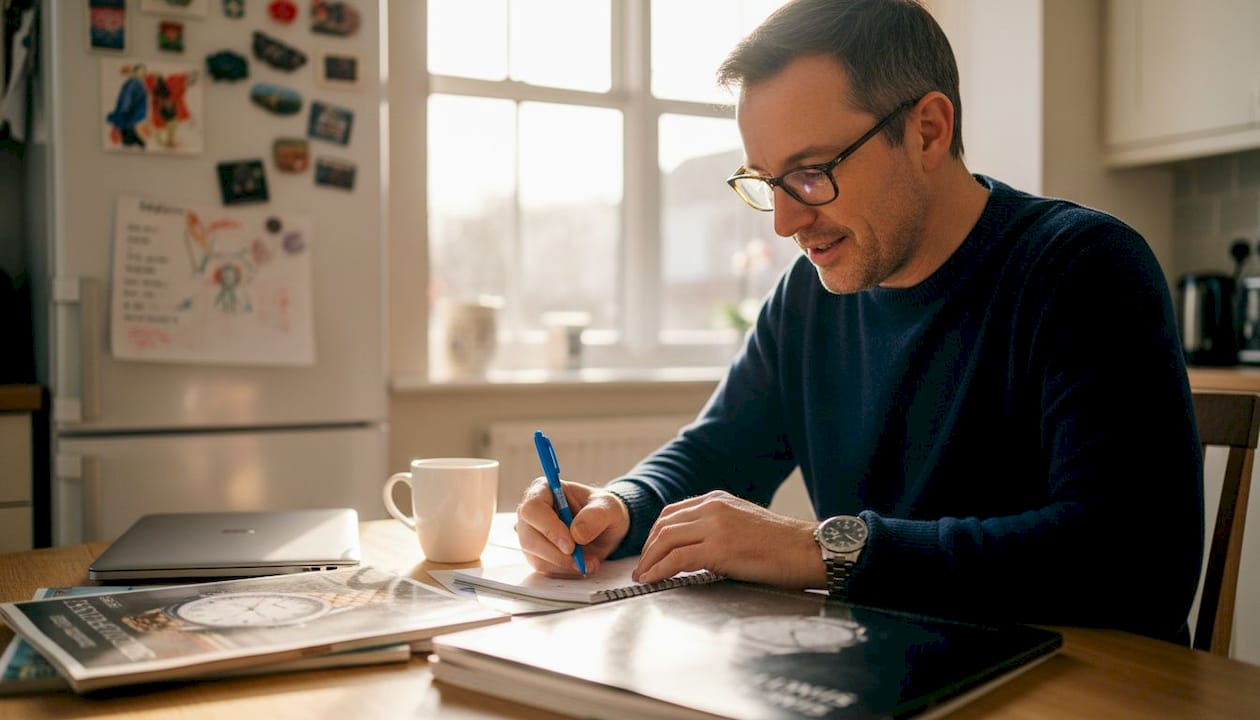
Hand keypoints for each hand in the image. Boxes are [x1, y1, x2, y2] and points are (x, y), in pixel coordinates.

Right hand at [515, 477, 629, 576]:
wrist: (605, 530)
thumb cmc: (602, 511)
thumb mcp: (609, 507)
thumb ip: (596, 516)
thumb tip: (577, 534)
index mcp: (543, 491)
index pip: (532, 508)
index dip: (549, 528)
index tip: (571, 544)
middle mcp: (531, 514)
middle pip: (529, 537)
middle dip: (557, 553)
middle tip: (581, 559)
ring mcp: (531, 536)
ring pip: (536, 557)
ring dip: (565, 565)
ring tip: (590, 562)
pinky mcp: (537, 555)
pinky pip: (545, 569)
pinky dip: (566, 571)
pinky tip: (582, 565)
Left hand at [633, 491, 824, 588]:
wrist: (807, 549)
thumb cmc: (782, 544)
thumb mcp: (744, 523)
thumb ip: (719, 526)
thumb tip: (697, 547)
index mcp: (718, 499)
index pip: (673, 512)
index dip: (656, 533)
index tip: (649, 551)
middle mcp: (713, 506)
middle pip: (665, 524)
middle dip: (648, 548)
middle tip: (642, 567)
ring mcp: (716, 525)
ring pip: (666, 539)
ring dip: (649, 560)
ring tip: (643, 577)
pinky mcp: (719, 547)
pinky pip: (678, 558)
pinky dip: (660, 570)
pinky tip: (655, 580)